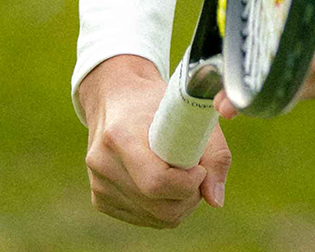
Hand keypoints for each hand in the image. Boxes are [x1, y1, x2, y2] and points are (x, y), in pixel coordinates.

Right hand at [81, 54, 230, 227]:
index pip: (156, 182)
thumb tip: (215, 201)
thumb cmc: (156, 101)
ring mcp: (98, 184)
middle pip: (159, 208)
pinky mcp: (100, 199)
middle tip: (197, 174)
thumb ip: (213, 153)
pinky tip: (164, 183)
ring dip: (178, 204)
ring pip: (154, 219)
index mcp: (120, 134)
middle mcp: (103, 163)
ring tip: (181, 175)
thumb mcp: (190, 110)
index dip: (187, 184)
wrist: (117, 96)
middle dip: (189, 197)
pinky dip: (162, 207)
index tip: (200, 168)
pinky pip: (143, 219)